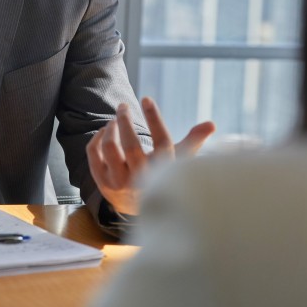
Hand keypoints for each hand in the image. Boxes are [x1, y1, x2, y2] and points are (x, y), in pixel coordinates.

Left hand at [87, 96, 214, 215]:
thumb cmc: (163, 175)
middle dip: (125, 120)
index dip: (154, 118)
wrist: (141, 208)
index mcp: (164, 170)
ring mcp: (120, 183)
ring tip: (114, 120)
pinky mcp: (103, 184)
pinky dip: (97, 140)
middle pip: (131, 146)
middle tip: (123, 106)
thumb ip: (193, 142)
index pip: (162, 141)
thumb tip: (211, 124)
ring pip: (110, 149)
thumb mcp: (178, 161)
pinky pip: (94, 156)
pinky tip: (104, 132)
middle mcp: (142, 179)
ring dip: (110, 129)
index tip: (146, 98)